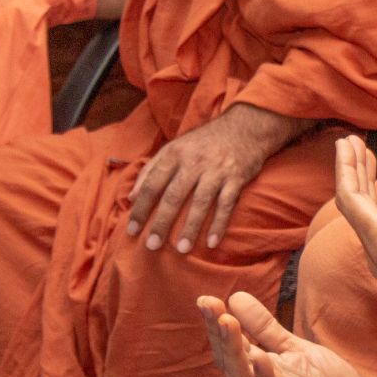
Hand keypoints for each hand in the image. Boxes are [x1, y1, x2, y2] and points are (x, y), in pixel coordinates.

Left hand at [126, 105, 292, 252]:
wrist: (244, 127)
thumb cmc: (203, 143)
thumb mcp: (173, 148)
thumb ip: (150, 170)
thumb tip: (132, 197)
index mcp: (174, 155)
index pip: (152, 184)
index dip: (141, 208)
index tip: (132, 230)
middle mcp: (193, 162)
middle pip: (174, 195)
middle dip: (162, 222)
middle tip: (151, 245)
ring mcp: (216, 171)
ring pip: (200, 202)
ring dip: (191, 228)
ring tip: (181, 249)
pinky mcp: (236, 178)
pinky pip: (226, 204)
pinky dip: (219, 224)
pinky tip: (212, 243)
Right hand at [198, 292, 376, 376]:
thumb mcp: (294, 349)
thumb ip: (266, 329)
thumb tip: (235, 297)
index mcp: (259, 372)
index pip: (230, 347)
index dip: (215, 325)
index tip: (204, 300)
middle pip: (230, 363)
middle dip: (218, 334)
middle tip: (209, 305)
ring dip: (235, 352)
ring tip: (227, 322)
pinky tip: (260, 356)